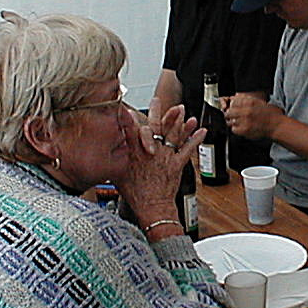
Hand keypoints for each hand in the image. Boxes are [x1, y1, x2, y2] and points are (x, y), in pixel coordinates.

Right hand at [116, 105, 203, 220]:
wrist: (153, 208)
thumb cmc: (136, 195)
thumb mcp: (119, 176)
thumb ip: (114, 162)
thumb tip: (106, 155)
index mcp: (135, 154)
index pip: (130, 131)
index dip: (126, 118)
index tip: (124, 108)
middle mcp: (151, 152)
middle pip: (154, 128)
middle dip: (155, 112)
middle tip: (156, 100)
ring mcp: (165, 157)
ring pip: (172, 134)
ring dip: (177, 120)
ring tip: (180, 109)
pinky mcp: (177, 164)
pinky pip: (188, 149)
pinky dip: (195, 139)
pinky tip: (201, 130)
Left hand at [224, 94, 283, 140]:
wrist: (278, 126)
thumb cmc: (272, 115)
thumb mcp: (261, 102)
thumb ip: (248, 100)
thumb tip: (237, 97)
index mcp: (250, 103)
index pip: (233, 102)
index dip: (232, 105)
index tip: (233, 107)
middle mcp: (246, 111)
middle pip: (229, 112)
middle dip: (229, 114)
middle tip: (232, 116)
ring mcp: (244, 122)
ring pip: (230, 121)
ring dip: (232, 121)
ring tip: (238, 122)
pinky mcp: (245, 131)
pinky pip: (234, 129)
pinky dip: (236, 129)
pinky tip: (241, 127)